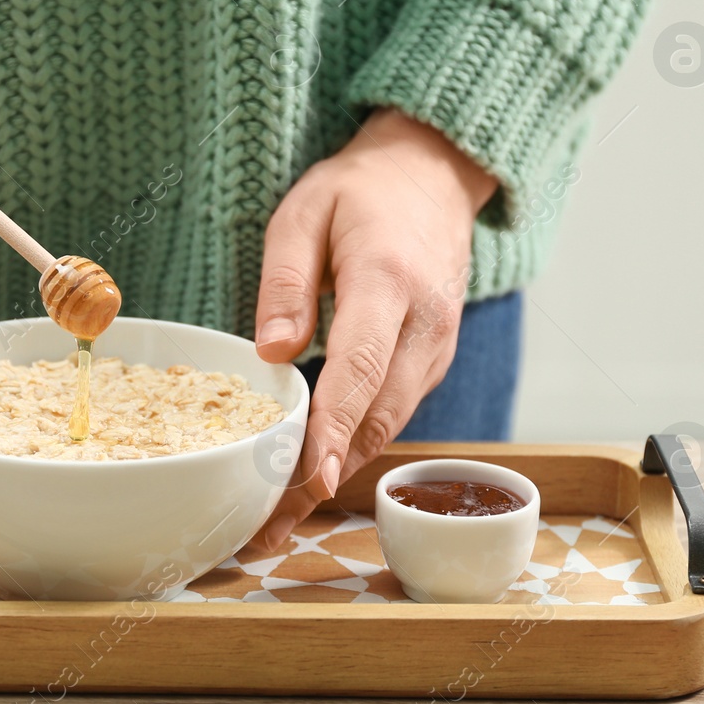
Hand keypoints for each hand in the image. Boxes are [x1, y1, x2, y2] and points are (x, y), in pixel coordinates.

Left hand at [247, 108, 497, 551]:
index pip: (360, 365)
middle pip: (377, 413)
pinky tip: (311, 478)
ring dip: (336, 474)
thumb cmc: (359, 193)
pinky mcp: (432, 362)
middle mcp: (425, 323)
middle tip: (266, 526)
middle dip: (323, 475)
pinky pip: (392, 413)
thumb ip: (287, 279)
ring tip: (276, 521)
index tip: (309, 478)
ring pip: (387, 425)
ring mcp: (436, 348)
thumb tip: (272, 350)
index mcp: (389, 279)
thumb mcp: (305, 211)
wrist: (434, 177)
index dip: (333, 427)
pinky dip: (354, 450)